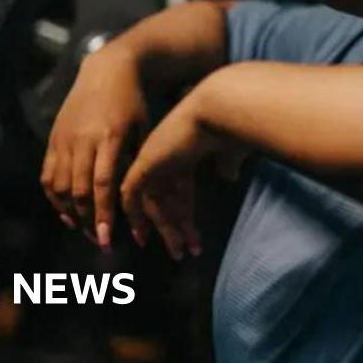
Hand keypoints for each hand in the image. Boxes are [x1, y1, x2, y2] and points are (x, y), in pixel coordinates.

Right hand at [41, 46, 147, 251]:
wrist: (108, 69)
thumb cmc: (134, 102)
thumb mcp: (144, 128)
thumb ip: (138, 161)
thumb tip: (140, 199)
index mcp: (109, 137)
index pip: (102, 184)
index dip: (103, 213)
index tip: (106, 238)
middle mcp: (82, 139)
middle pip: (78, 190)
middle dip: (88, 220)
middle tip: (98, 241)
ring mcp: (64, 138)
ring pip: (59, 186)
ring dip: (69, 212)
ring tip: (84, 228)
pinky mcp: (53, 138)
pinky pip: (47, 174)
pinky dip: (53, 197)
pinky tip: (65, 211)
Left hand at [120, 96, 221, 259]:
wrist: (217, 110)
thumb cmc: (229, 126)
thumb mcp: (230, 149)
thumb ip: (227, 163)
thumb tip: (229, 175)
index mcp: (183, 152)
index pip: (179, 189)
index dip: (180, 211)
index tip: (186, 231)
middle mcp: (164, 156)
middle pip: (164, 199)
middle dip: (173, 227)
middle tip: (179, 251)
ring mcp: (152, 159)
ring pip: (151, 202)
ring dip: (164, 229)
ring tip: (178, 252)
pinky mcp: (144, 164)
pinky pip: (133, 196)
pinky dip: (136, 215)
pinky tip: (143, 235)